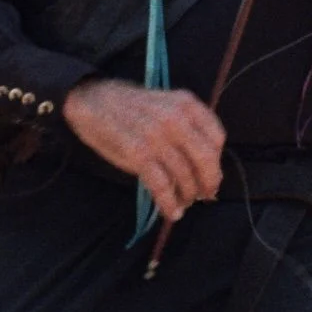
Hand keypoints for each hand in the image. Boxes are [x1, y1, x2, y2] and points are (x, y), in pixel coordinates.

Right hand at [62, 79, 225, 222]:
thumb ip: (187, 128)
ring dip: (187, 196)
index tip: (212, 175)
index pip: (217, 137)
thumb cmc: (131, 107)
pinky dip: (169, 203)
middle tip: (205, 195)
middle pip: (206, 159)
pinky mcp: (138, 154)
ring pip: (184, 175)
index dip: (217, 161)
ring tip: (183, 204)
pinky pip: (162, 185)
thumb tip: (204, 165)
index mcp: (186, 104)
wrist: (93, 100)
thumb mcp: (166, 105)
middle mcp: (175, 118)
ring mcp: (156, 136)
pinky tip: (172, 212)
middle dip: (209, 182)